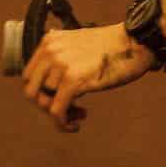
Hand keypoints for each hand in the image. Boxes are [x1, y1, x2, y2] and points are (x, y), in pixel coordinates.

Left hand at [20, 23, 158, 131]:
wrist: (136, 42)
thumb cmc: (113, 48)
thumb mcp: (78, 46)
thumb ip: (61, 59)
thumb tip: (50, 87)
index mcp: (49, 41)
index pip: (29, 76)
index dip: (41, 93)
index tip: (59, 99)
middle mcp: (50, 51)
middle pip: (32, 91)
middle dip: (47, 106)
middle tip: (68, 111)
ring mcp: (60, 65)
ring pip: (45, 103)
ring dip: (62, 115)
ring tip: (80, 114)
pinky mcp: (73, 79)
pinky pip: (57, 110)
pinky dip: (63, 123)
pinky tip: (76, 125)